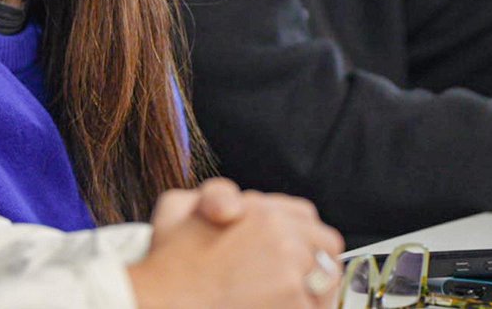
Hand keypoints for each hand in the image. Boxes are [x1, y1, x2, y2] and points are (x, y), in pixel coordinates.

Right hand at [129, 186, 343, 308]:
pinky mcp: (294, 307)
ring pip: (327, 280)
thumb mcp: (177, 205)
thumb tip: (233, 206)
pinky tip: (278, 306)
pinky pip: (316, 307)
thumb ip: (211, 194)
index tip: (288, 245)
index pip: (305, 215)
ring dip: (316, 288)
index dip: (298, 230)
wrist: (164, 300)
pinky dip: (305, 307)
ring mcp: (292, 279)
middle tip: (299, 275)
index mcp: (262, 212)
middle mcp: (283, 241)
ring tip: (289, 297)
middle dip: (316, 257)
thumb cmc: (168, 260)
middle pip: (326, 244)